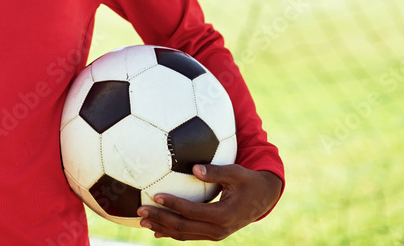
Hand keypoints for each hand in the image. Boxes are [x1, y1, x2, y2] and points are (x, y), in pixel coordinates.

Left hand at [135, 164, 282, 240]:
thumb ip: (216, 171)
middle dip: (160, 220)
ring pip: (184, 234)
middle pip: (184, 227)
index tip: (156, 195)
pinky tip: (156, 230)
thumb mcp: (236, 172)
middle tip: (140, 211)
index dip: (173, 204)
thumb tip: (194, 168)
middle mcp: (218, 229)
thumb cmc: (247, 181)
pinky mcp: (212, 234)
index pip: (192, 212)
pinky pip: (189, 235)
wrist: (263, 199)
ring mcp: (215, 234)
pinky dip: (172, 233)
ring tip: (142, 221)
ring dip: (162, 228)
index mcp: (224, 214)